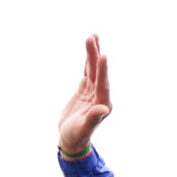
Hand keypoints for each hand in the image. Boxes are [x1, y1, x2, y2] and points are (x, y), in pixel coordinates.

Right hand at [58, 35, 111, 155]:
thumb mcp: (84, 128)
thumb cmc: (77, 136)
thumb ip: (94, 118)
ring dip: (92, 54)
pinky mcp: (85, 90)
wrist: (72, 139)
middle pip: (98, 73)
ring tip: (92, 37)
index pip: (103, 84)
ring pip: (93, 70)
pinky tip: (90, 49)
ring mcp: (93, 92)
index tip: (103, 55)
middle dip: (95, 56)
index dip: (103, 70)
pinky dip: (88, 61)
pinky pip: (87, 72)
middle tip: (93, 38)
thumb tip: (104, 108)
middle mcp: (100, 96)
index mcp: (103, 105)